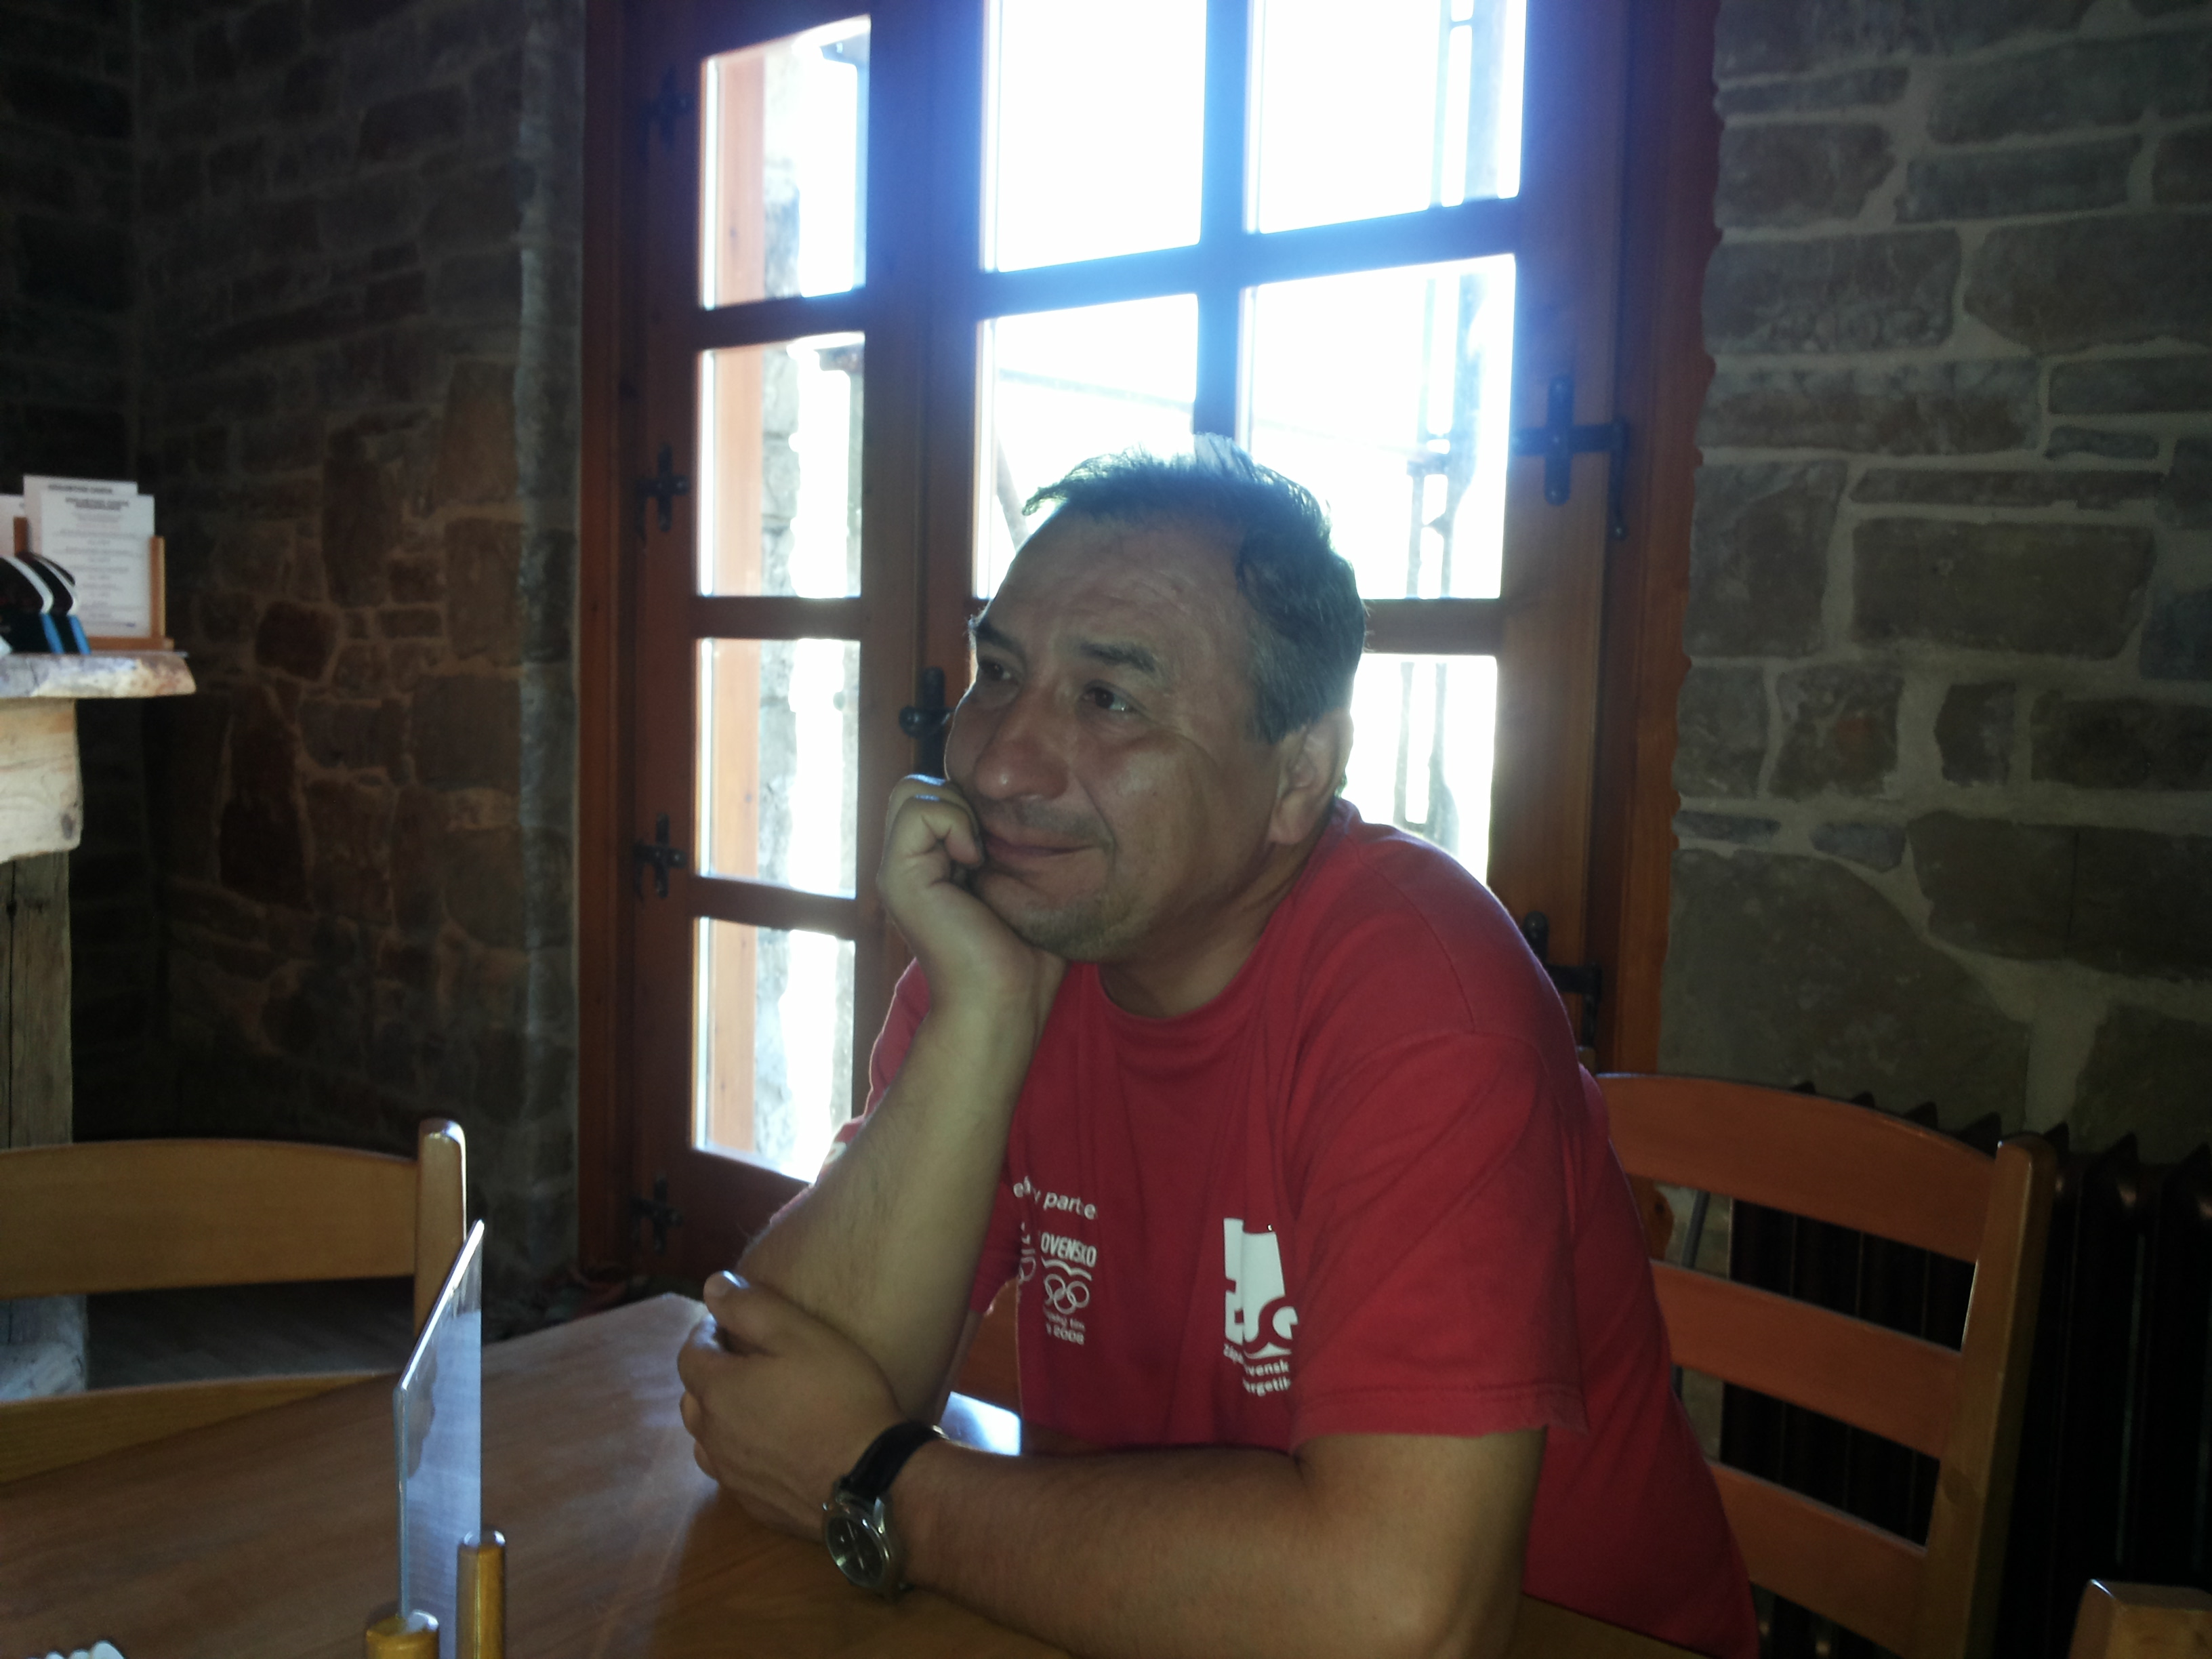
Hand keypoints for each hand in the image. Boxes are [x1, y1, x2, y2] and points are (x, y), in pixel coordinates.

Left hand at [677, 1273, 905, 1535]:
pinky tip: (771, 1448)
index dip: (706, 1332)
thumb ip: (751, 1307)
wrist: (871, 1480)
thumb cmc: (839, 1396)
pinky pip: (731, 1472)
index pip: (689, 1354)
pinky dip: (739, 1453)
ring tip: (755, 1405)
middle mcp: (713, 1436)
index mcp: (719, 1390)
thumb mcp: (801, 1335)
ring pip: (707, 1439)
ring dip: (720, 1416)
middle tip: (746, 1361)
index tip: (729, 1323)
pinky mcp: (753, 1505)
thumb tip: (711, 1285)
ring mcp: (732, 1475)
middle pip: (693, 1398)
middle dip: (710, 1374)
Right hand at [878, 775, 1064, 1027]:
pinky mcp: (898, 876)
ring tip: (978, 856)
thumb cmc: (1025, 956)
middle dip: (959, 798)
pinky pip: (918, 808)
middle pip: (915, 786)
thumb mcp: (1021, 885)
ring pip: (911, 790)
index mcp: (931, 865)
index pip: (935, 794)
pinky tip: (972, 861)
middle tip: (986, 847)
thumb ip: (1007, 845)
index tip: (1000, 848)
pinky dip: (954, 822)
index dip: (972, 803)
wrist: (1005, 1001)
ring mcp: (898, 870)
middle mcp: (908, 865)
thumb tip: (1021, 806)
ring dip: (958, 809)